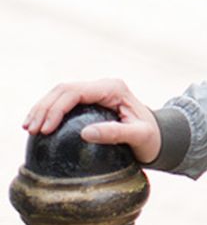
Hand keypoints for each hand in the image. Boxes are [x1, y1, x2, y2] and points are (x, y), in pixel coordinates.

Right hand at [23, 79, 161, 164]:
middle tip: (31, 130)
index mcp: (113, 88)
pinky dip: (50, 111)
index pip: (77, 92)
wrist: (159, 136)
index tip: (45, 129)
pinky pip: (66, 101)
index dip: (56, 108)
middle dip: (44, 107)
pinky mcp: (92, 101)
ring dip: (43, 108)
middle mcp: (103, 86)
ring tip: (29, 128)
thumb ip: (115, 133)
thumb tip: (86, 133)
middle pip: (65, 89)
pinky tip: (39, 126)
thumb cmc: (151, 138)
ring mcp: (97, 92)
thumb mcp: (139, 136)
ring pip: (62, 93)